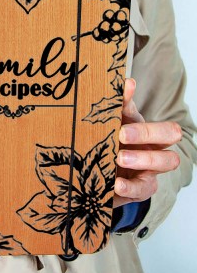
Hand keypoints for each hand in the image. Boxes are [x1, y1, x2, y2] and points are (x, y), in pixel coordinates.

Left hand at [113, 78, 181, 207]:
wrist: (101, 172)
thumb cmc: (111, 143)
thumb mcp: (113, 124)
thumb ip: (119, 106)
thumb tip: (126, 82)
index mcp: (148, 131)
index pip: (162, 123)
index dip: (147, 121)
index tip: (123, 119)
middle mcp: (155, 148)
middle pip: (170, 137)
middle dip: (147, 134)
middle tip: (122, 135)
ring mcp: (151, 169)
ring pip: (165, 162)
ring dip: (143, 159)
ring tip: (119, 158)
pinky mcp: (141, 189)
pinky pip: (143, 190)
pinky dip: (130, 188)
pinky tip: (117, 184)